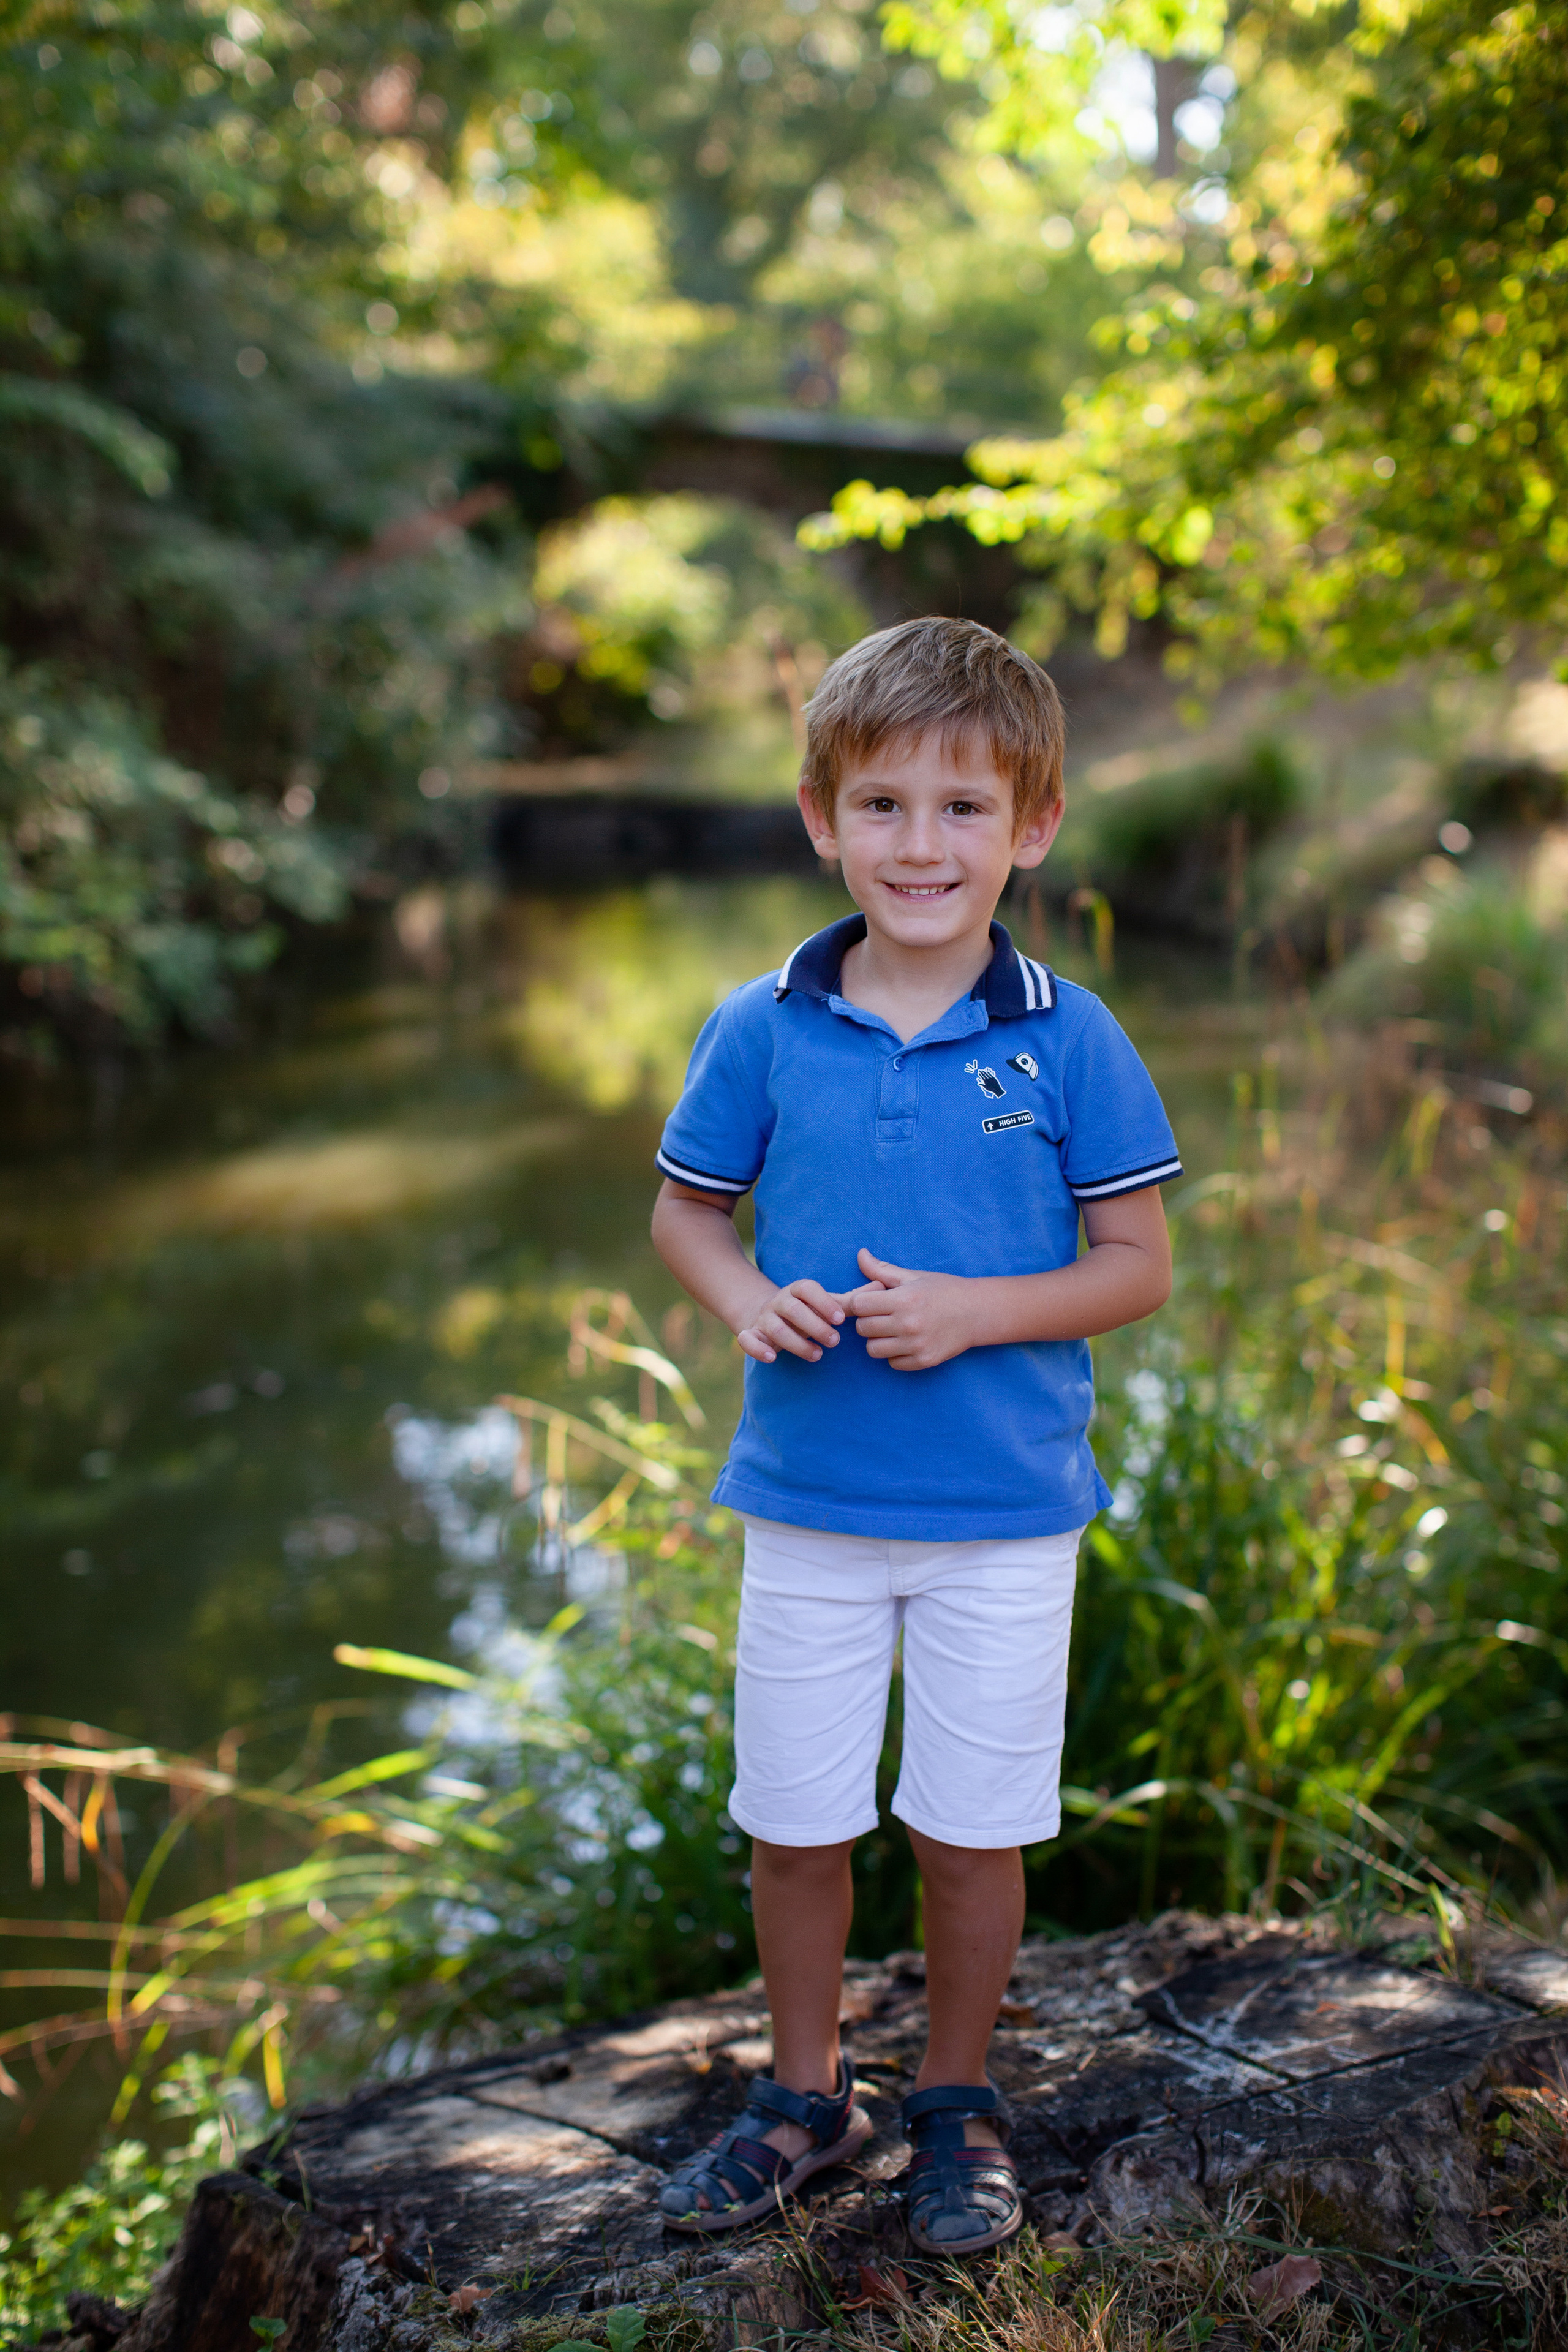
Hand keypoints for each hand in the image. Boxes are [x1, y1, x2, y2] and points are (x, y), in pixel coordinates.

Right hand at [735, 1278, 846, 1364]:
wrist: (770, 1316)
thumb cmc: (807, 1310)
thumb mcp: (826, 1303)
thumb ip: (851, 1300)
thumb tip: (881, 1289)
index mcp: (797, 1289)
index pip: (807, 1289)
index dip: (823, 1302)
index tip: (841, 1319)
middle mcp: (779, 1301)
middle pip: (793, 1310)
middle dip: (815, 1326)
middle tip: (835, 1341)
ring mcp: (764, 1318)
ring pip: (776, 1328)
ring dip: (797, 1344)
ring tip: (817, 1355)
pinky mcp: (752, 1334)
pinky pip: (748, 1339)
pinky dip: (756, 1349)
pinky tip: (772, 1358)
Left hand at [841, 1248, 977, 1370]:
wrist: (978, 1312)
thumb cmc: (944, 1290)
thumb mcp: (913, 1277)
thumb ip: (882, 1270)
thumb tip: (860, 1254)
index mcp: (904, 1299)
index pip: (858, 1305)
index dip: (862, 1302)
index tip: (872, 1301)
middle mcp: (909, 1324)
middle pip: (862, 1329)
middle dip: (868, 1321)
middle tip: (883, 1315)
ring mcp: (917, 1345)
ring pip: (873, 1350)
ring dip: (879, 1340)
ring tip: (894, 1330)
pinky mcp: (924, 1361)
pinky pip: (892, 1363)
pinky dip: (895, 1354)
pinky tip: (907, 1342)